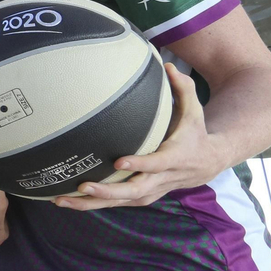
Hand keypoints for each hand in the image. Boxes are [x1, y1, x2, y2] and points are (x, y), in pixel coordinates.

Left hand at [55, 65, 219, 209]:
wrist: (209, 162)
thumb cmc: (195, 132)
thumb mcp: (195, 110)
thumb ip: (183, 88)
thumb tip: (167, 65)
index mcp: (175, 157)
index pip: (156, 163)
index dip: (140, 164)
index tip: (118, 162)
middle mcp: (162, 178)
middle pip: (135, 190)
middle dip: (108, 191)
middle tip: (83, 186)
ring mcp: (151, 190)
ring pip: (121, 202)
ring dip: (91, 203)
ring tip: (62, 200)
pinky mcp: (141, 196)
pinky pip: (115, 204)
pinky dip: (92, 205)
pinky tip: (66, 201)